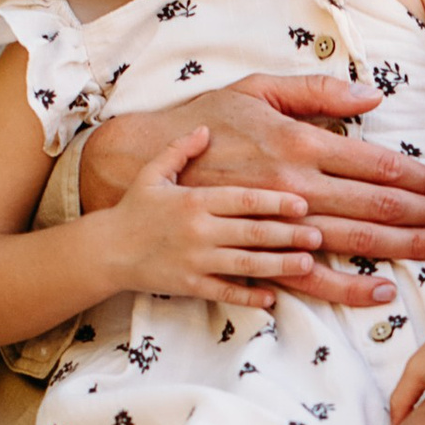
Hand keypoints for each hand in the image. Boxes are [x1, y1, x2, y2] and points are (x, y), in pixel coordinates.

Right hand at [80, 78, 424, 308]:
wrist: (140, 167)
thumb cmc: (204, 121)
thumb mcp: (257, 90)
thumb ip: (317, 92)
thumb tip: (372, 96)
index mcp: (297, 144)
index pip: (374, 165)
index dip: (417, 178)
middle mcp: (293, 187)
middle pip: (373, 208)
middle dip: (423, 217)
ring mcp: (275, 225)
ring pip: (352, 244)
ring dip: (400, 251)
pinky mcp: (255, 254)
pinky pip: (309, 279)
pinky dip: (347, 289)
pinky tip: (381, 292)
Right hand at [100, 125, 324, 307]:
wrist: (105, 250)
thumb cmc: (133, 209)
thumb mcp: (153, 172)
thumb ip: (180, 149)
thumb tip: (205, 128)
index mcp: (194, 200)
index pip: (243, 199)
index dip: (275, 201)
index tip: (302, 203)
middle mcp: (197, 230)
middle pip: (252, 232)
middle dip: (288, 234)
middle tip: (318, 234)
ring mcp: (194, 260)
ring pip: (245, 264)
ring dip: (278, 264)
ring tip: (307, 262)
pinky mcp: (189, 285)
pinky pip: (224, 292)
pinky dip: (248, 295)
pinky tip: (272, 296)